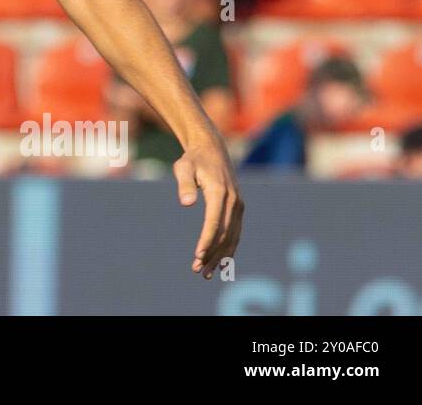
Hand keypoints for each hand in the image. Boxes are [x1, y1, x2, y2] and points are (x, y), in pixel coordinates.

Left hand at [174, 141, 244, 279]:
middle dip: (212, 254)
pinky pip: (236, 232)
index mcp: (220, 193)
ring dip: (221, 256)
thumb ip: (184, 184)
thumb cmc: (193, 159)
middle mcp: (233, 201)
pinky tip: (221, 262)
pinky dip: (229, 248)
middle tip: (198, 271)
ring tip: (208, 273)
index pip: (214, 223)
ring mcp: (238, 206)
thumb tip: (186, 202)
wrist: (211, 149)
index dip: (206, 241)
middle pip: (224, 234)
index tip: (197, 256)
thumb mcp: (183, 167)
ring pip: (232, 236)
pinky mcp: (238, 208)